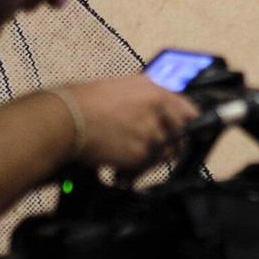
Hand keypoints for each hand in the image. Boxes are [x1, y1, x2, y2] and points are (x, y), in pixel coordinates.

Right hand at [59, 75, 199, 171]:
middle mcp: (157, 111)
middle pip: (179, 136)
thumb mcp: (121, 87)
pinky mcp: (140, 155)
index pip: (189, 110)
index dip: (190, 123)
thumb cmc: (82, 101)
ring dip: (147, 158)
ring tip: (124, 154)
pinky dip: (131, 171)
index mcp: (154, 91)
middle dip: (166, 144)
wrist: (65, 119)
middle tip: (147, 146)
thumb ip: (145, 98)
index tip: (193, 131)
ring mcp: (150, 134)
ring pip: (162, 154)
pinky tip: (115, 164)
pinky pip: (143, 168)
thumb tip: (155, 108)